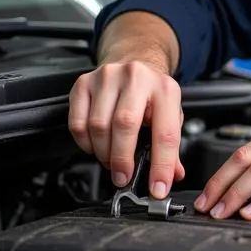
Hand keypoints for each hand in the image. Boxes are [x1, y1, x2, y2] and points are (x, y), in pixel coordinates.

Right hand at [68, 60, 184, 198]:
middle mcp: (137, 78)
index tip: (157, 189)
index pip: (165, 133)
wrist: (134, 61)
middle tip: (123, 177)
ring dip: (104, 153)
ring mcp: (107, 77)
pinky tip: (96, 145)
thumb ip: (171, 147)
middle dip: (123, 160)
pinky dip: (85, 143)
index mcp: (165, 89)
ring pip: (98, 126)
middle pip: (124, 126)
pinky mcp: (83, 83)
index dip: (161, 165)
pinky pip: (77, 123)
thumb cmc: (152, 94)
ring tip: (111, 159)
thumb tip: (173, 175)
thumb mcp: (170, 115)